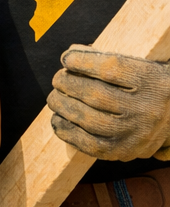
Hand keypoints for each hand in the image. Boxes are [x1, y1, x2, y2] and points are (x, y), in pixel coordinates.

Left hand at [49, 46, 169, 160]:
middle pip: (96, 95)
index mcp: (151, 81)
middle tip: (58, 79)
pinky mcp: (127, 151)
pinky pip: (93, 146)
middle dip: (68, 84)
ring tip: (54, 98)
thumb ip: (105, 58)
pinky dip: (69, 133)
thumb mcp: (138, 65)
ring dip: (64, 107)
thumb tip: (70, 55)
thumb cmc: (146, 84)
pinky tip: (58, 120)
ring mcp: (138, 133)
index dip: (82, 61)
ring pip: (91, 121)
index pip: (110, 68)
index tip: (66, 58)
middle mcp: (147, 108)